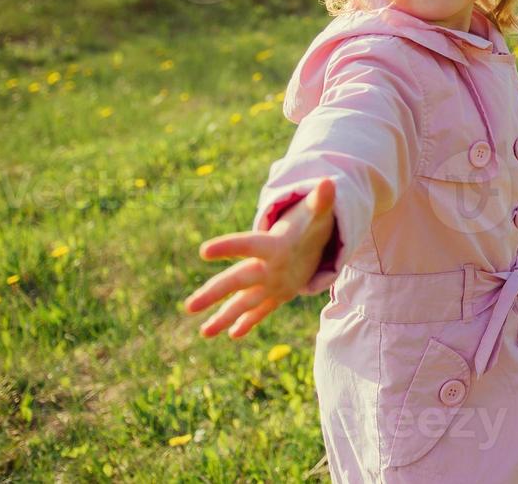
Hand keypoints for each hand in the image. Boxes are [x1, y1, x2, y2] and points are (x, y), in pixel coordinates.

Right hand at [182, 177, 336, 338]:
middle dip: (214, 293)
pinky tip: (231, 335)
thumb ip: (321, 200)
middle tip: (189, 306)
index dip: (228, 247)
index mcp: (271, 245)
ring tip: (203, 333)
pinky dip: (248, 322)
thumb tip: (328, 183)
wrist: (307, 238)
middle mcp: (264, 266)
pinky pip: (261, 310)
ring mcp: (269, 282)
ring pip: (243, 301)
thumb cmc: (308, 222)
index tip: (203, 251)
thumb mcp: (316, 213)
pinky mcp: (277, 294)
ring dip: (223, 316)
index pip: (248, 245)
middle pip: (237, 280)